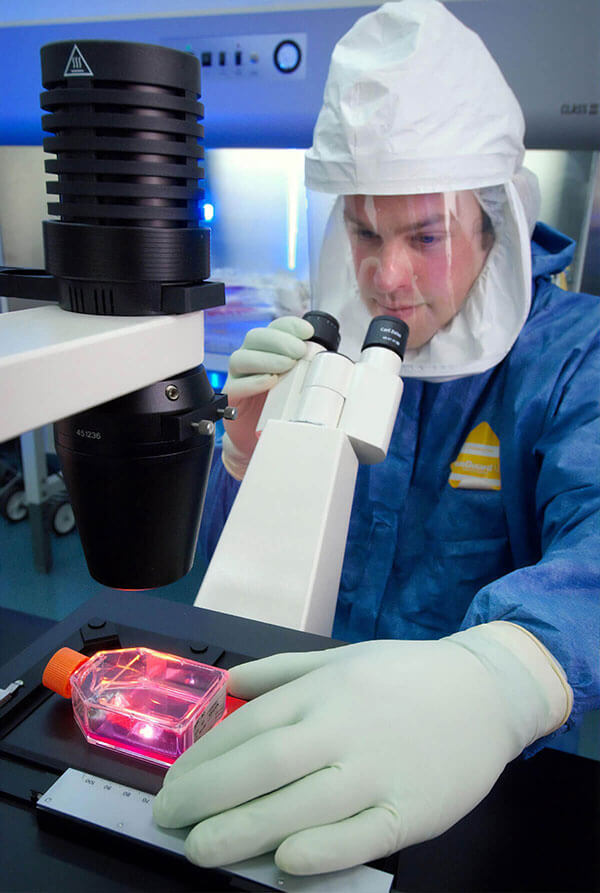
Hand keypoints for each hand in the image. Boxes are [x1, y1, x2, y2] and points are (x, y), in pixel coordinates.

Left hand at [153, 623, 569, 874]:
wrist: (485, 691)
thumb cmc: (404, 675)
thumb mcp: (341, 658)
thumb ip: (282, 670)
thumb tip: (227, 684)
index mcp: (322, 692)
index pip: (249, 728)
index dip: (203, 760)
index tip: (172, 785)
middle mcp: (342, 728)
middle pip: (263, 765)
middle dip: (207, 796)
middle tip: (168, 820)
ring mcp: (378, 770)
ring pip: (302, 804)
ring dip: (244, 829)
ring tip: (201, 849)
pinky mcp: (412, 808)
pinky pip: (361, 835)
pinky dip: (321, 850)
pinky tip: (285, 862)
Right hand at [222, 316, 313, 478]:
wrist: (257, 438)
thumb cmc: (280, 408)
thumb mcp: (298, 385)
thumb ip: (309, 372)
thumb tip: (338, 367)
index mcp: (266, 350)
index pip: (274, 328)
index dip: (290, 326)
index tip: (308, 332)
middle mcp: (250, 359)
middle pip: (256, 337)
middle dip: (280, 341)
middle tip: (299, 352)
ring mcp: (238, 377)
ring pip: (242, 357)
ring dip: (267, 358)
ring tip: (287, 366)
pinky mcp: (231, 397)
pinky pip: (236, 385)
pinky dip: (253, 382)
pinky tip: (269, 382)